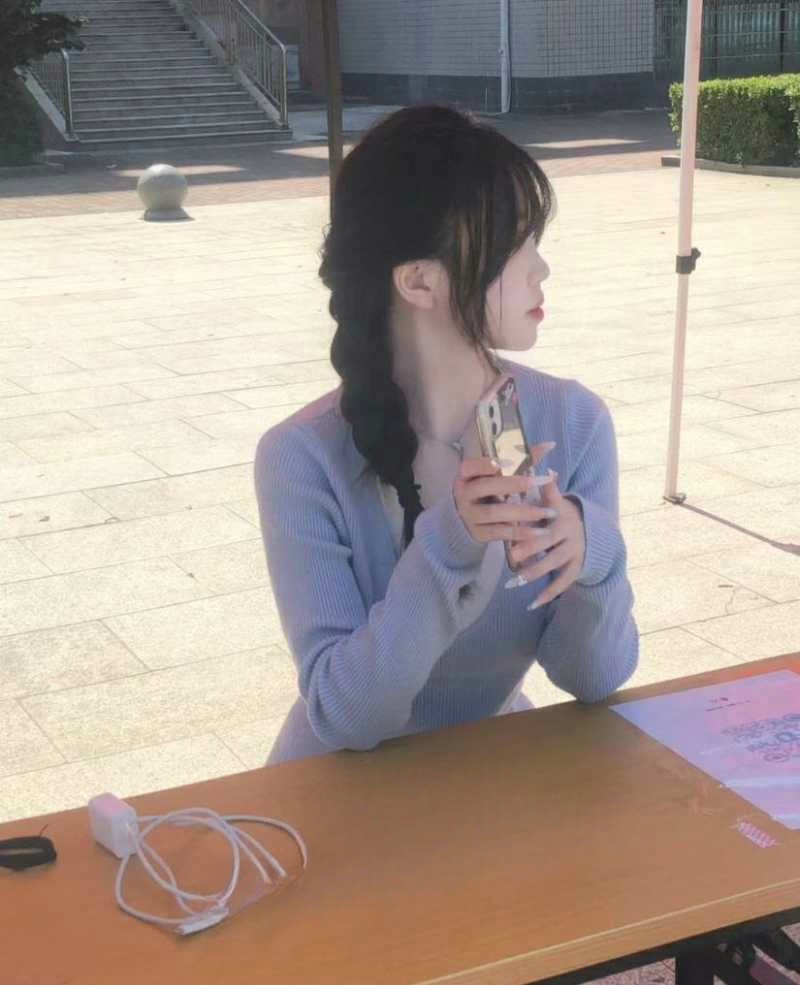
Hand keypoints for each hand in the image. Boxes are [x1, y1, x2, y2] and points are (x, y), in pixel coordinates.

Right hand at [453, 457, 558, 544]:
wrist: (472, 516)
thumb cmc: (491, 488)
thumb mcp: (501, 473)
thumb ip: (523, 460)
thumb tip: (549, 445)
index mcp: (466, 475)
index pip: (471, 466)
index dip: (487, 464)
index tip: (510, 461)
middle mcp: (464, 495)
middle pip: (486, 487)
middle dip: (514, 483)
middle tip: (538, 481)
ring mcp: (469, 515)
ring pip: (494, 512)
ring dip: (523, 512)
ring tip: (548, 512)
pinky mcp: (478, 533)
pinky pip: (499, 533)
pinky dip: (520, 532)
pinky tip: (539, 532)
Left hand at [505, 472, 586, 609]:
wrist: (593, 533)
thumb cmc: (562, 515)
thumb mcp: (556, 501)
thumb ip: (546, 488)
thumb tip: (540, 463)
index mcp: (561, 513)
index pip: (549, 508)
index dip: (539, 508)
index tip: (526, 507)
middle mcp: (570, 531)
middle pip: (548, 540)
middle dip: (530, 548)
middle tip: (511, 555)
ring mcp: (575, 551)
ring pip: (553, 563)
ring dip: (534, 572)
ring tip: (514, 582)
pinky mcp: (577, 567)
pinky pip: (563, 582)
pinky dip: (548, 593)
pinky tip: (532, 603)